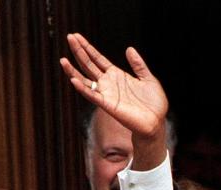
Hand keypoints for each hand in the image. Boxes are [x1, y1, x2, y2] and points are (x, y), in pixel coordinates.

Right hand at [60, 33, 167, 165]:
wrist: (157, 122)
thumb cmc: (153, 103)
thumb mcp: (148, 79)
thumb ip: (138, 65)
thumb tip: (129, 49)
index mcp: (117, 75)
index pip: (98, 59)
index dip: (88, 47)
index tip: (76, 36)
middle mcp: (108, 84)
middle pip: (88, 65)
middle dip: (79, 51)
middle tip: (69, 37)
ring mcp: (107, 94)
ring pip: (85, 80)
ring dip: (73, 71)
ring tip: (63, 60)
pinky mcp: (108, 105)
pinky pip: (93, 96)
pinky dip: (83, 89)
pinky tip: (74, 80)